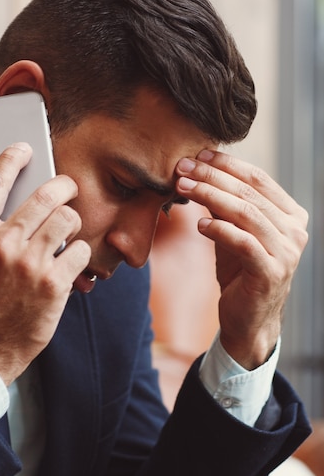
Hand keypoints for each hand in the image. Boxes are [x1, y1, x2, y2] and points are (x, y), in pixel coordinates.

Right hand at [0, 143, 90, 384]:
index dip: (13, 158)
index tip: (25, 149)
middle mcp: (3, 244)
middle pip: (45, 195)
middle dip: (63, 185)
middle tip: (68, 187)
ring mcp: (30, 264)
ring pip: (68, 219)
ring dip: (73, 220)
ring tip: (69, 228)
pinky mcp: (54, 285)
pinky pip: (81, 251)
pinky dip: (81, 253)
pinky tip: (73, 260)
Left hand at [176, 149, 307, 368]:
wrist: (248, 320)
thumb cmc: (240, 272)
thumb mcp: (232, 232)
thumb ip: (224, 205)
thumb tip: (199, 171)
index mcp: (290, 215)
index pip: (258, 179)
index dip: (227, 165)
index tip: (197, 155)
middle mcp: (295, 230)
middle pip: (249, 193)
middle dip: (211, 177)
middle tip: (181, 168)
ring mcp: (286, 252)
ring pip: (245, 214)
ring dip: (210, 196)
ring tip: (182, 188)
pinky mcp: (270, 273)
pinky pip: (243, 243)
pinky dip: (219, 230)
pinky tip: (199, 225)